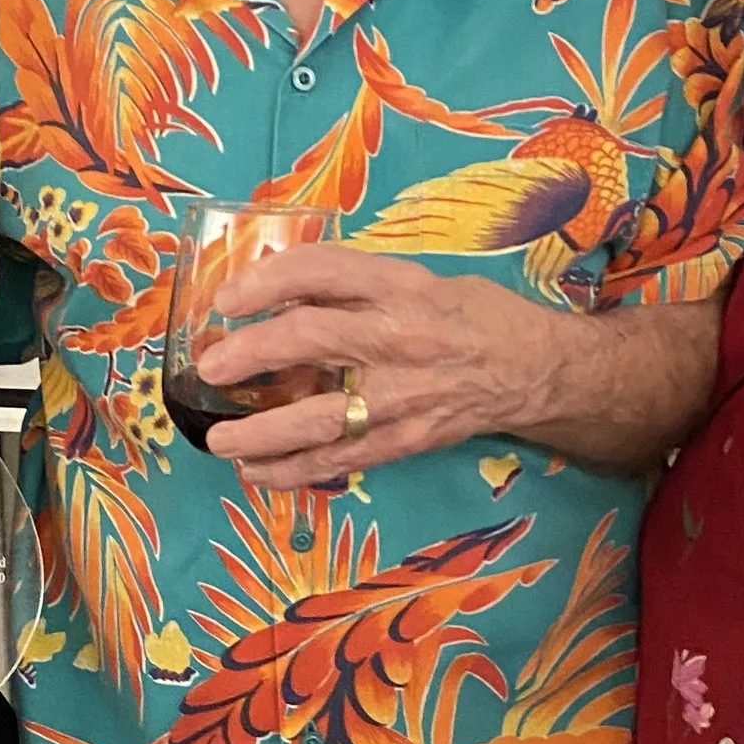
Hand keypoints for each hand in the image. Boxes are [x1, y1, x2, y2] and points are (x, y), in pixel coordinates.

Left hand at [193, 242, 562, 490]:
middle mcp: (401, 336)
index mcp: (401, 286)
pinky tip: (257, 473)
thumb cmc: (469, 315)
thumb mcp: (417, 279)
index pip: (323, 270)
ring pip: (322, 416)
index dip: (267, 280)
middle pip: (313, 338)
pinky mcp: (407, 438)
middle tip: (209, 369)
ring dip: (262, 432)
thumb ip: (353, 286)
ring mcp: (404, 395)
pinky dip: (294, 471)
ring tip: (220, 441)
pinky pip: (342, 459)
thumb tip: (272, 294)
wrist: (534, 368)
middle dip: (251, 353)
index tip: (226, 299)